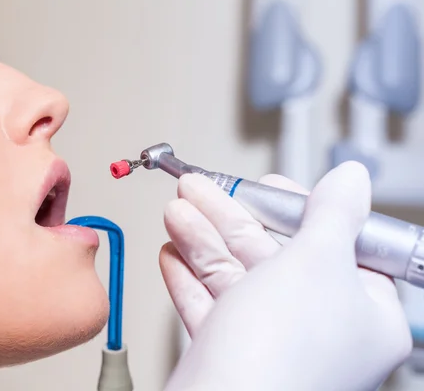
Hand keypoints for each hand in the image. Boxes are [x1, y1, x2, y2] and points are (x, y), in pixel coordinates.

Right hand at [160, 162, 411, 390]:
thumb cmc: (281, 355)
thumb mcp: (316, 263)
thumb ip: (334, 215)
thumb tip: (353, 178)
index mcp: (362, 311)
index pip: (335, 243)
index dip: (297, 208)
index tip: (266, 184)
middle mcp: (319, 329)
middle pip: (273, 255)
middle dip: (228, 217)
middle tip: (199, 187)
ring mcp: (272, 343)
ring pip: (235, 278)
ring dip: (200, 240)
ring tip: (175, 210)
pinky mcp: (232, 355)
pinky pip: (211, 307)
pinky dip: (189, 279)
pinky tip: (171, 254)